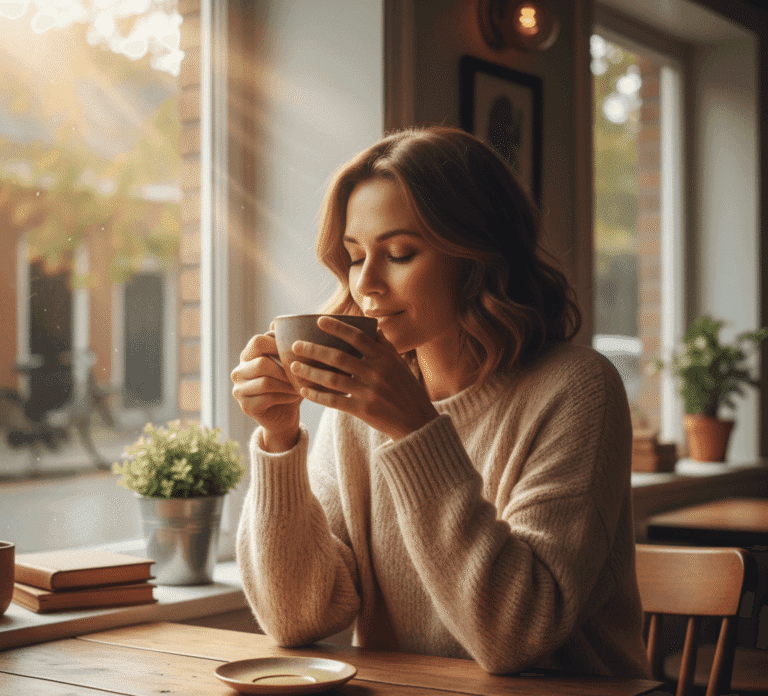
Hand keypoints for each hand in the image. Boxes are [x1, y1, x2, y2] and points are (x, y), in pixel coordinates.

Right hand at [231, 331, 301, 451]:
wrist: (285, 416)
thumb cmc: (289, 385)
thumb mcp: (291, 364)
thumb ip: (287, 346)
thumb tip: (283, 322)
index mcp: (247, 356)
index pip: (258, 341)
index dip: (279, 344)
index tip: (299, 351)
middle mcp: (238, 371)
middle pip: (261, 362)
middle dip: (286, 368)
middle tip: (304, 372)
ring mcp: (239, 390)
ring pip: (265, 382)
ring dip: (288, 384)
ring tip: (303, 384)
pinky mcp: (245, 407)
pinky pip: (267, 398)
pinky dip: (286, 396)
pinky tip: (297, 395)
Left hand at [289, 316, 438, 440]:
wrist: (417, 421)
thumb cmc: (406, 389)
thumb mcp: (399, 364)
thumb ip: (384, 345)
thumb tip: (371, 325)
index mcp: (385, 357)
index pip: (357, 337)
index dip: (337, 327)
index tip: (319, 321)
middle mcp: (376, 372)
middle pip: (338, 357)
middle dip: (314, 350)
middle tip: (296, 346)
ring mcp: (369, 392)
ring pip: (332, 379)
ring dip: (310, 372)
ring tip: (294, 366)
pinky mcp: (363, 410)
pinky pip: (334, 401)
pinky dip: (317, 395)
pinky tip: (304, 391)